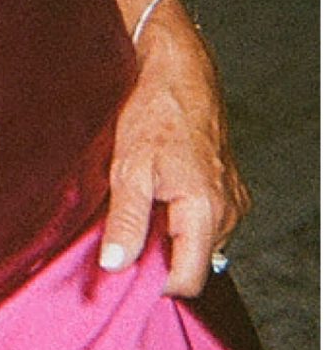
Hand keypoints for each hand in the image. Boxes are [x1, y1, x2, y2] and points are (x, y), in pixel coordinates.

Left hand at [98, 0, 248, 295]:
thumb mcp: (128, 168)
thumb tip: (116, 265)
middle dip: (159, 254)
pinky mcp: (230, 186)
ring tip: (141, 200)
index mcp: (206, 211)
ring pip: (199, 241)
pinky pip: (206, 219)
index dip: (154, 280)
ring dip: (169, 232)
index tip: (124, 265)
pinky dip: (181, 215)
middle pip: (194, 262)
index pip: (188, 279)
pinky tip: (158, 189)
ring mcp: (233, 198)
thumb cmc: (153, 112)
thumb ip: (126, 222)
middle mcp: (229, 211)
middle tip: (125, 228)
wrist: (178, 69)